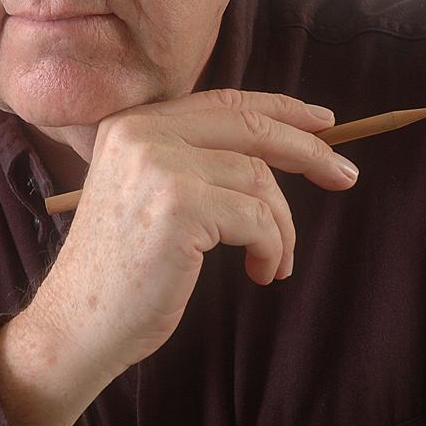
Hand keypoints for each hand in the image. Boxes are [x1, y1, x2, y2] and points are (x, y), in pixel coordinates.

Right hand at [27, 88, 357, 379]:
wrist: (78, 323)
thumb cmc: (123, 268)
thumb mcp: (149, 193)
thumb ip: (193, 158)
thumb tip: (277, 145)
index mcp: (134, 123)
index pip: (223, 101)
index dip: (280, 108)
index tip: (322, 122)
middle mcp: (142, 132)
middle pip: (249, 126)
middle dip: (308, 150)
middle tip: (347, 176)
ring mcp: (158, 165)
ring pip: (259, 178)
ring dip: (282, 225)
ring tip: (275, 261)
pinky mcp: (178, 206)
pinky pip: (257, 218)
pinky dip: (272, 248)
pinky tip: (260, 272)